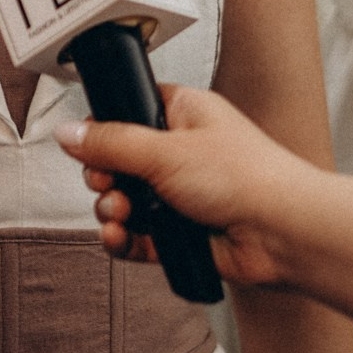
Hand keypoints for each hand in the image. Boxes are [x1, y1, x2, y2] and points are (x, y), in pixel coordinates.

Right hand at [57, 82, 315, 289]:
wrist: (285, 233)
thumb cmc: (244, 176)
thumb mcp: (164, 150)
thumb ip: (110, 143)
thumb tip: (67, 132)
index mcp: (183, 114)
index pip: (129, 110)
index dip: (104, 129)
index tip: (90, 146)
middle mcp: (182, 151)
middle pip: (120, 162)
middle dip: (104, 178)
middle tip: (106, 186)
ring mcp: (183, 194)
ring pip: (128, 202)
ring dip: (112, 212)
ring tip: (118, 217)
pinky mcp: (184, 233)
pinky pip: (141, 238)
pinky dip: (125, 241)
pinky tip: (118, 240)